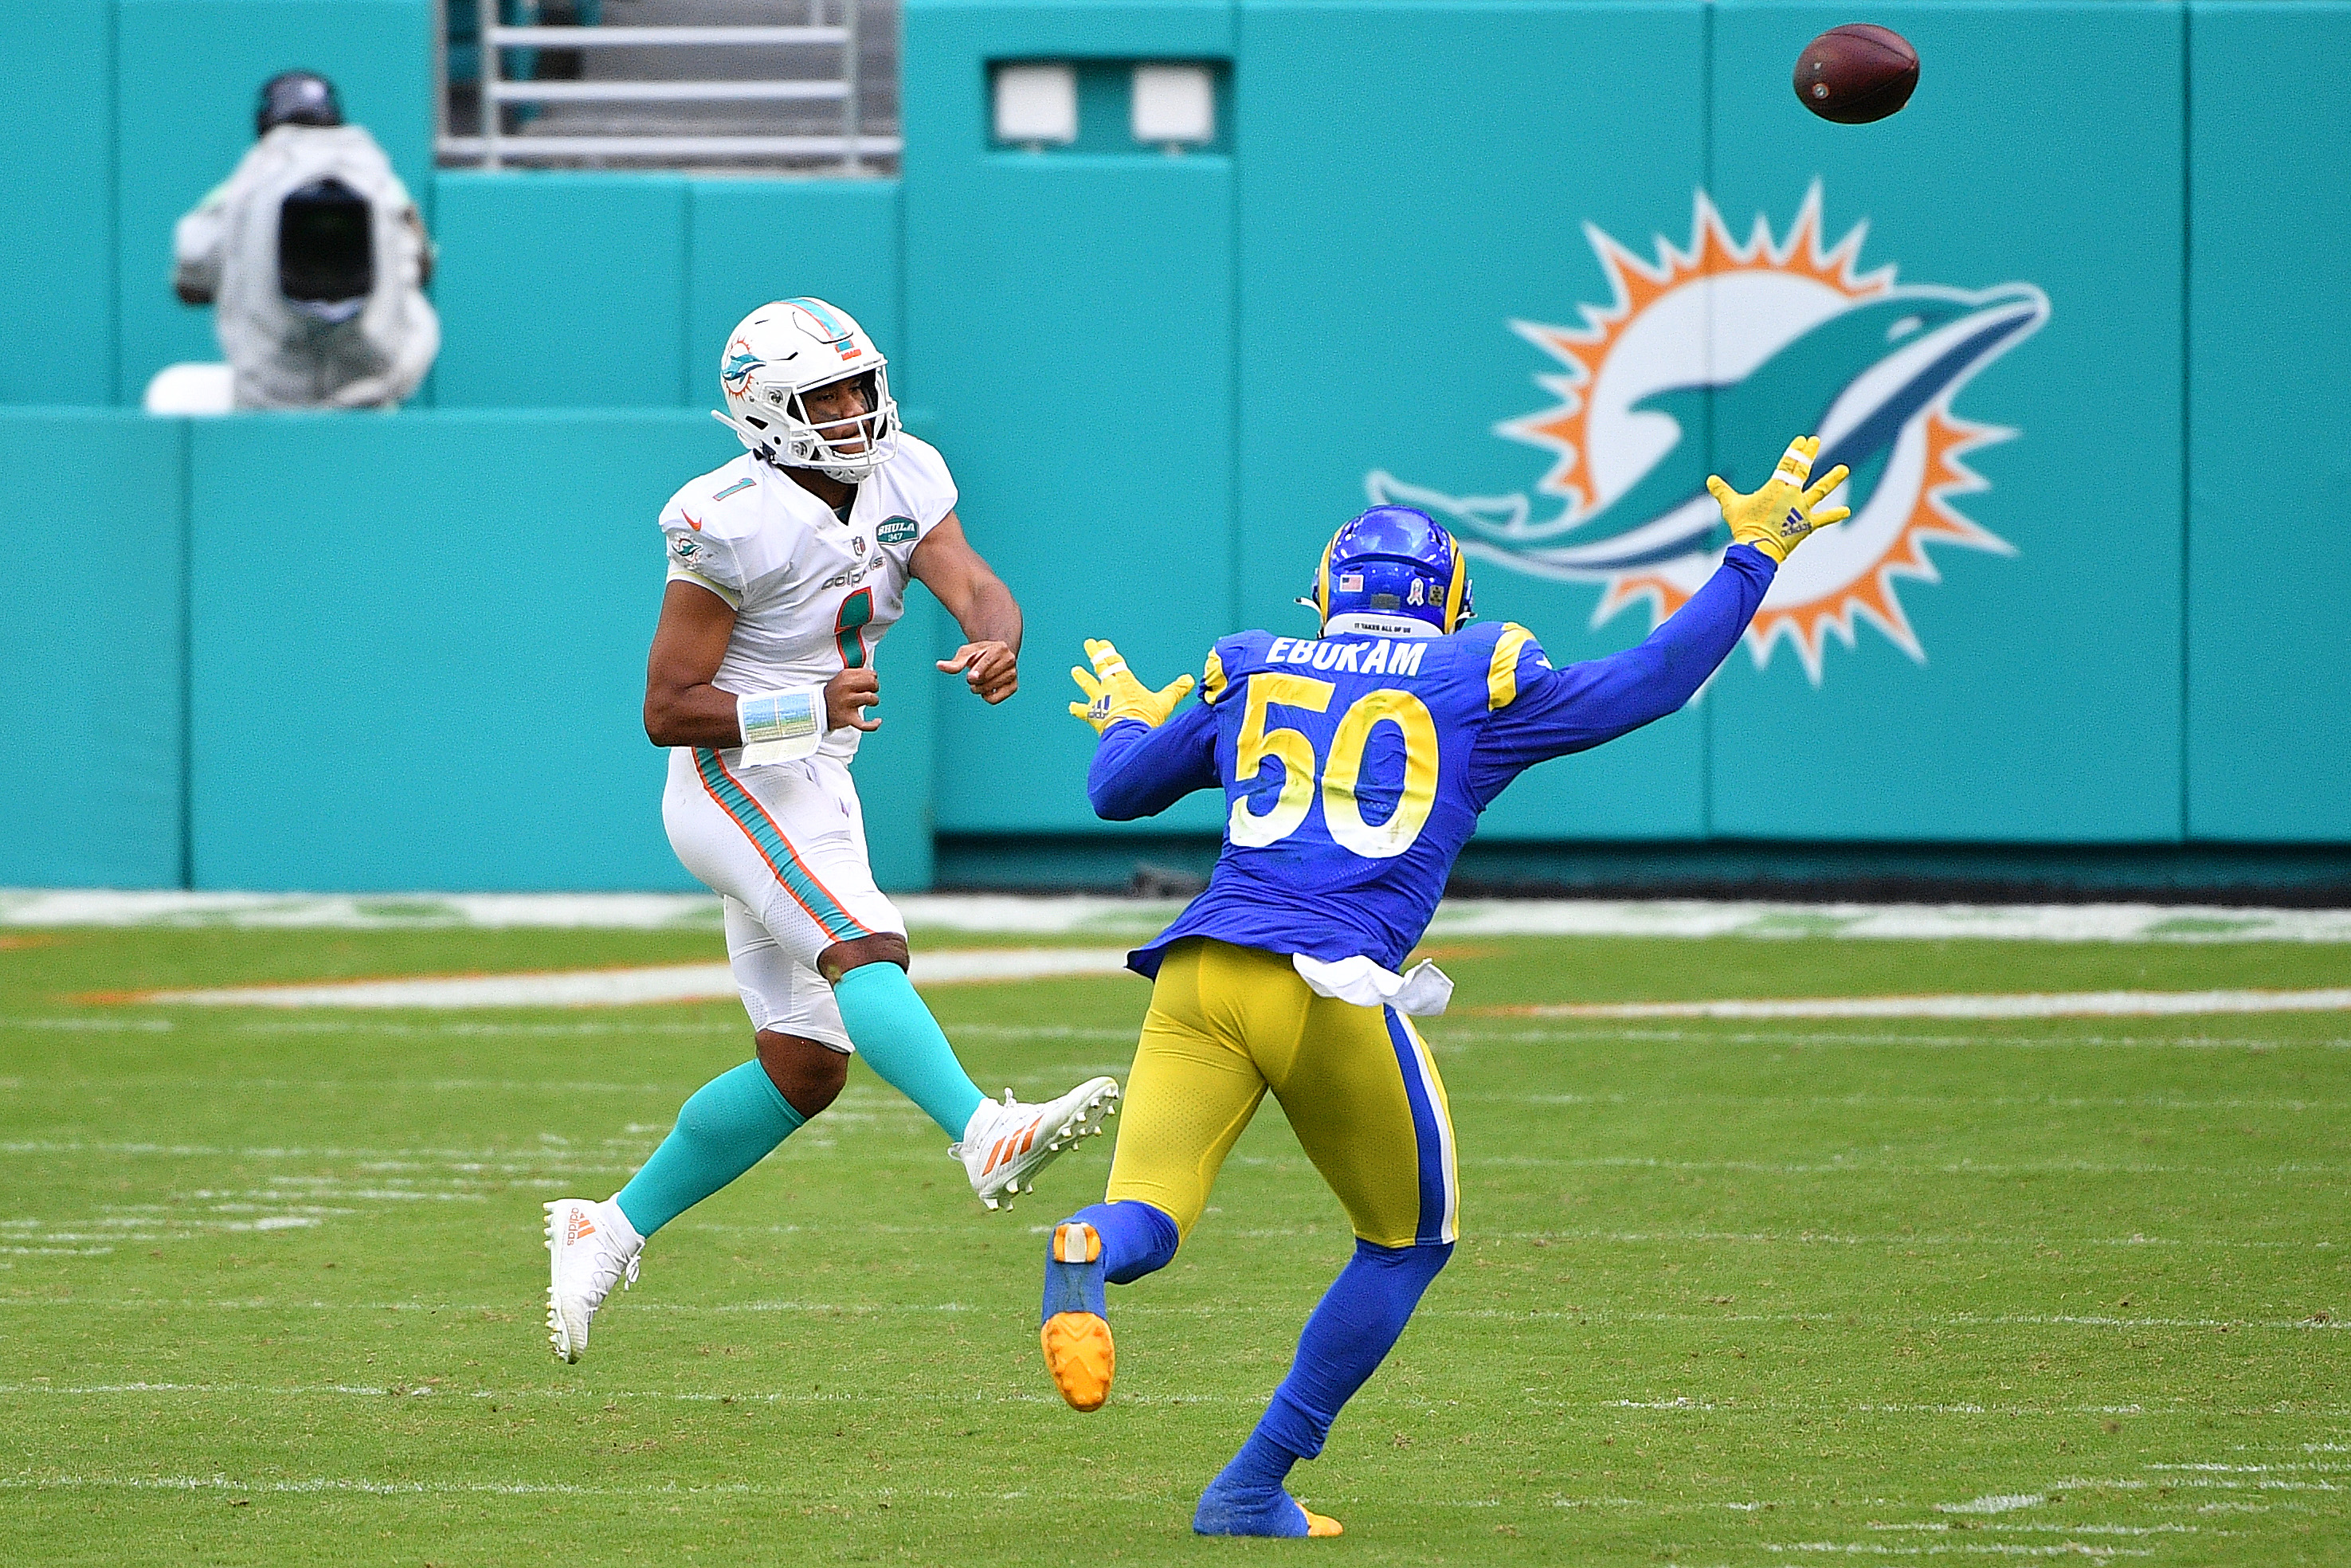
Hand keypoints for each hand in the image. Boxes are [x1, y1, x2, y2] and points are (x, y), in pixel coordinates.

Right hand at [824, 668, 880, 731]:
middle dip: (875, 687)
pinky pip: (865, 724)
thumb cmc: (833, 693)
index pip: (869, 674)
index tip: (867, 683)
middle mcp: (846, 689)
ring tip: (870, 702)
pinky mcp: (848, 718)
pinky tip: (878, 721)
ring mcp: (847, 704)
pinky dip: (873, 724)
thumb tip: (874, 674)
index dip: (872, 678)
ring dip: (874, 700)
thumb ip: (857, 674)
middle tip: (869, 691)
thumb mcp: (841, 677)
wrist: (816, 708)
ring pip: (871, 698)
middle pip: (872, 683)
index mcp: (845, 677)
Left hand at [938, 640, 1018, 703]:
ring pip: (989, 689)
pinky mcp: (1013, 687)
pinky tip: (987, 689)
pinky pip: (995, 699)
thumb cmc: (979, 653)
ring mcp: (1013, 674)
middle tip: (972, 676)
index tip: (970, 676)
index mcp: (999, 648)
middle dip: (974, 680)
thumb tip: (939, 665)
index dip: (978, 672)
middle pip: (986, 678)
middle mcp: (1009, 660)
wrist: (997, 656)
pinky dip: (986, 697)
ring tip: (980, 680)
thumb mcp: (966, 653)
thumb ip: (955, 662)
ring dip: (978, 688)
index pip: (987, 663)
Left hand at [1067, 638, 1194, 732]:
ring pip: (1087, 685)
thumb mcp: (1164, 703)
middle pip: (1099, 666)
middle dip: (1095, 654)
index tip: (1102, 643)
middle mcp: (1109, 687)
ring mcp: (1099, 701)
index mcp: (1125, 681)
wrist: (1129, 735)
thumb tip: (1189, 679)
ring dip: (1082, 677)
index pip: (1114, 661)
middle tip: (1088, 644)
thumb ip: (1176, 690)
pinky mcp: (1093, 716)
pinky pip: (1083, 711)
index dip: (1108, 651)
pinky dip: (1077, 709)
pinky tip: (1071, 707)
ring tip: (1075, 670)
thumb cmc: (1147, 718)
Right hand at [1706, 435, 1851, 563]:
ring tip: (1844, 469)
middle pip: (1802, 470)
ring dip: (1833, 479)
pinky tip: (1846, 511)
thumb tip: (1710, 480)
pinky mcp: (1806, 524)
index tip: (1802, 439)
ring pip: (1820, 490)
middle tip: (1816, 440)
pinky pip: (1823, 519)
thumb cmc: (1744, 526)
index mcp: (1776, 487)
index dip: (1795, 451)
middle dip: (1809, 454)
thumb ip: (1722, 491)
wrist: (1757, 549)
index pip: (1787, 464)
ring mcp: (1801, 509)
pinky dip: (1834, 515)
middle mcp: (1792, 494)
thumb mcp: (1731, 507)